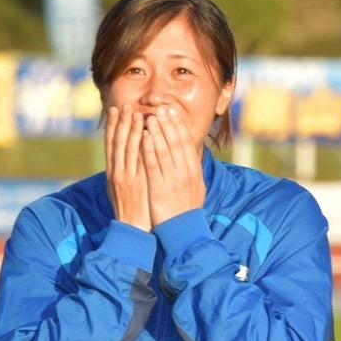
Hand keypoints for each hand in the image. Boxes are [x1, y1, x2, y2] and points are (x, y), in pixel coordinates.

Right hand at [105, 106, 149, 229]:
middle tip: (126, 105)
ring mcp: (127, 178)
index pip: (111, 144)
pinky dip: (141, 148)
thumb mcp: (121, 188)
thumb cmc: (130, 209)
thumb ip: (124, 171)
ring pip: (128, 149)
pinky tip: (146, 135)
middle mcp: (117, 173)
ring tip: (137, 114)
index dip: (113, 126)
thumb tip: (127, 156)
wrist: (131, 230)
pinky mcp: (137, 184)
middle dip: (122, 122)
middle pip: (118, 143)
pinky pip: (139, 162)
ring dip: (132, 130)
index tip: (115, 110)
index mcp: (112, 172)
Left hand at [141, 105, 207, 225]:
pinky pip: (154, 165)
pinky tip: (145, 137)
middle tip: (161, 108)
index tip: (173, 112)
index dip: (179, 126)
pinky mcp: (160, 188)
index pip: (186, 142)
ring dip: (158, 131)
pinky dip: (150, 149)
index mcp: (193, 171)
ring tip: (151, 116)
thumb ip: (192, 171)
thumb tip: (190, 156)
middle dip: (169, 123)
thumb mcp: (196, 188)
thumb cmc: (187, 211)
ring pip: (165, 150)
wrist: (184, 232)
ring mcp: (173, 179)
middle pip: (176, 142)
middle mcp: (185, 172)